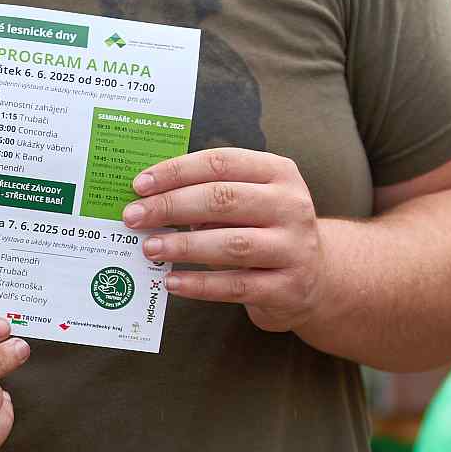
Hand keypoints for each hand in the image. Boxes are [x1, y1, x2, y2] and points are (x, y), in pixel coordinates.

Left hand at [124, 148, 323, 332]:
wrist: (316, 277)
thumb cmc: (264, 230)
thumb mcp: (248, 201)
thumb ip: (208, 194)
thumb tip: (148, 199)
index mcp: (278, 173)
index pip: (221, 163)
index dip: (176, 171)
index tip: (139, 185)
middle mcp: (291, 206)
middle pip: (223, 199)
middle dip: (171, 206)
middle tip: (133, 216)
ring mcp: (294, 248)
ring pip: (231, 244)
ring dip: (182, 246)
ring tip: (149, 248)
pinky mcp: (289, 288)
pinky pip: (236, 285)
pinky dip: (199, 284)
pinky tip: (171, 282)